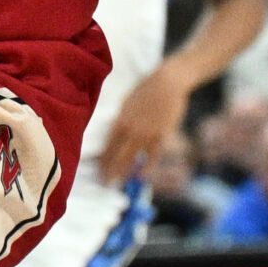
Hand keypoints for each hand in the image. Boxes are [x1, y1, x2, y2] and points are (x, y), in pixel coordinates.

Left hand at [96, 62, 194, 183]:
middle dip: (110, 170)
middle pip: (117, 154)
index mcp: (121, 120)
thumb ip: (122, 118)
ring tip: (120, 183)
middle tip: (105, 183)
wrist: (168, 83)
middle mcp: (131, 129)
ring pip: (133, 157)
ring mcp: (146, 134)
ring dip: (125, 172)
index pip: (108, 145)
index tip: (99, 170)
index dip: (103, 159)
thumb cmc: (147, 88)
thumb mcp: (127, 101)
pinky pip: (153, 155)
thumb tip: (115, 132)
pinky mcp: (161, 135)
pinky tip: (142, 177)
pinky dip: (147, 167)